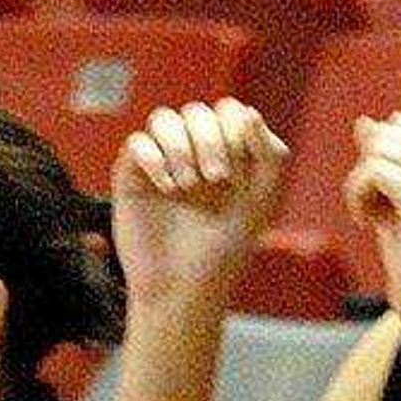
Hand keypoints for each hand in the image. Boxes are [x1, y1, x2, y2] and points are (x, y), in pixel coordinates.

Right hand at [113, 99, 290, 305]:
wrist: (183, 289)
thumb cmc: (224, 251)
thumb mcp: (260, 203)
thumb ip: (268, 157)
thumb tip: (250, 113)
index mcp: (226, 153)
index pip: (229, 111)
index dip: (234, 129)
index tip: (240, 171)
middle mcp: (193, 152)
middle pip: (197, 112)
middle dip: (210, 140)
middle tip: (217, 179)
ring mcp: (161, 161)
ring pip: (164, 119)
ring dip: (180, 145)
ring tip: (188, 186)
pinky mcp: (132, 175)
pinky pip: (137, 142)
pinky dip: (154, 158)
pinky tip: (167, 188)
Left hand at [343, 111, 400, 319]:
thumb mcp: (398, 194)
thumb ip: (386, 157)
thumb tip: (365, 121)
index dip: (381, 159)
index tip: (388, 198)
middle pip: (388, 134)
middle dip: (369, 169)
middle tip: (377, 209)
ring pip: (377, 151)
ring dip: (361, 185)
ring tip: (374, 218)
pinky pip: (371, 172)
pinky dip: (356, 196)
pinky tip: (367, 223)